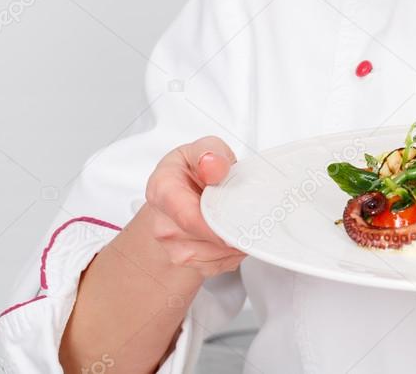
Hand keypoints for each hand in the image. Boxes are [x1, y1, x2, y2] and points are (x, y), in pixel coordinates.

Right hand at [143, 135, 246, 277]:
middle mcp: (162, 222)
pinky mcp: (185, 261)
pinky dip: (233, 254)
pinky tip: (234, 236)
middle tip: (253, 220)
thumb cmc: (193, 170)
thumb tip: (212, 165)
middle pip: (203, 240)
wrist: (183, 190)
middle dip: (232, 232)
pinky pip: (216, 266)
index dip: (215, 226)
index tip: (237, 225)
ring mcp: (172, 246)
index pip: (187, 217)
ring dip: (235, 245)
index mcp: (162, 190)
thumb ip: (209, 153)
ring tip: (243, 223)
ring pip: (212, 257)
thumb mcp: (203, 149)